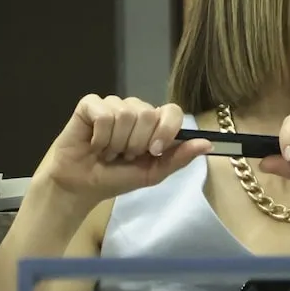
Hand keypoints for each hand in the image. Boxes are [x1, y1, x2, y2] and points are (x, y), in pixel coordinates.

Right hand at [37, 94, 210, 208]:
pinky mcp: (89, 105)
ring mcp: (112, 104)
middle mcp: (135, 110)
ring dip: (116, 142)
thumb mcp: (153, 173)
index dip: (165, 130)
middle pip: (148, 113)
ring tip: (108, 152)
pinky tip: (94, 144)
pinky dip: (100, 136)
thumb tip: (208, 144)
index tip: (153, 151)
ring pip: (125, 114)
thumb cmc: (116, 178)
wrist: (81, 186)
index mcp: (154, 123)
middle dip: (136, 142)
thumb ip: (179, 158)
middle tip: (124, 155)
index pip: (172, 111)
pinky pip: (104, 114)